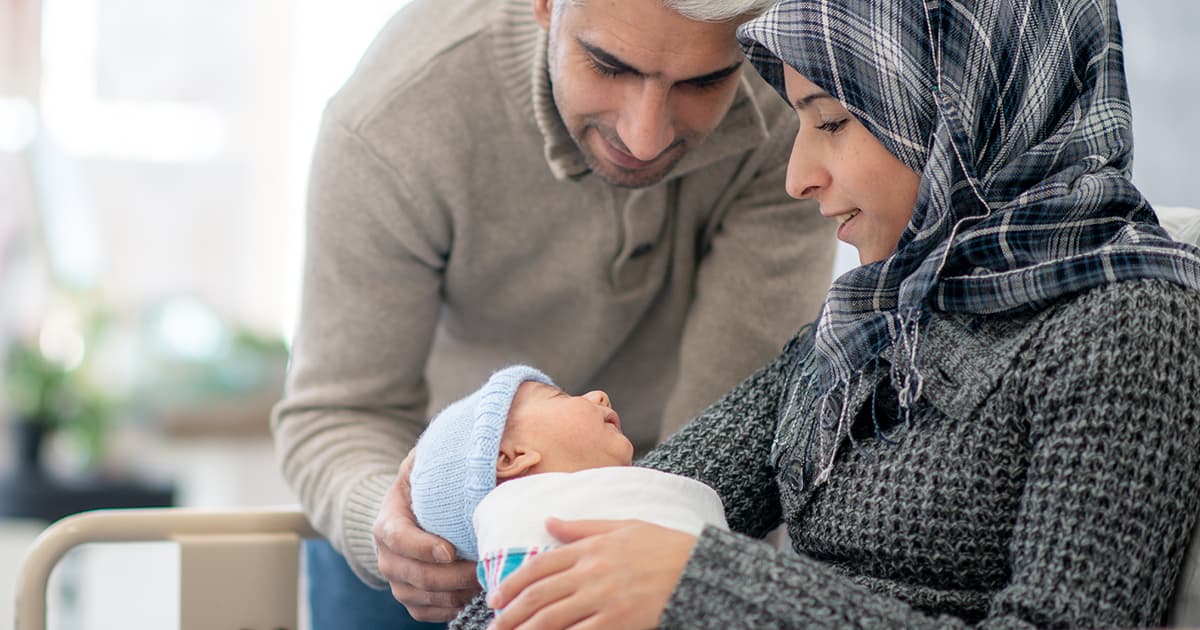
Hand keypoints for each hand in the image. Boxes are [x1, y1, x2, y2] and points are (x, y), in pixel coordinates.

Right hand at [373, 448, 481, 621]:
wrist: (410, 513)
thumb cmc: (425, 485)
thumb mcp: (424, 465)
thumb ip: (437, 457)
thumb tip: (472, 443)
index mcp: (388, 522)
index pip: (399, 538)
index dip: (422, 547)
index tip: (449, 550)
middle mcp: (387, 556)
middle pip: (415, 575)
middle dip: (452, 575)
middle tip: (484, 568)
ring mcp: (397, 580)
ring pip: (423, 597)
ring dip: (455, 593)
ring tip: (485, 580)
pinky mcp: (410, 598)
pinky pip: (426, 613)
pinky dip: (450, 608)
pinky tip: (472, 595)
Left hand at [487, 518, 696, 629]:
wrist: (700, 569)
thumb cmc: (664, 546)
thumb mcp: (623, 525)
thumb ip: (582, 527)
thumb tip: (548, 521)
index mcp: (590, 548)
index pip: (539, 566)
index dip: (512, 584)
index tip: (496, 599)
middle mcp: (591, 572)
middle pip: (539, 595)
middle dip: (510, 614)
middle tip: (494, 627)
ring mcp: (604, 599)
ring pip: (551, 619)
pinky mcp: (619, 621)